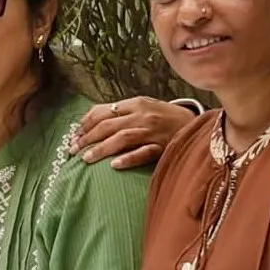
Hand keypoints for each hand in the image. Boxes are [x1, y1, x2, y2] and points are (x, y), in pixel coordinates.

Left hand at [66, 97, 199, 171]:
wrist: (197, 125)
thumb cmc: (166, 117)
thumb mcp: (145, 106)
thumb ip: (123, 111)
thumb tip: (93, 117)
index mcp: (137, 103)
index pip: (105, 111)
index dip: (86, 123)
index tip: (74, 135)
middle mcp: (143, 116)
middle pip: (109, 125)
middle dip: (88, 137)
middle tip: (73, 149)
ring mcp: (153, 132)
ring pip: (122, 138)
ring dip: (102, 148)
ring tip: (86, 159)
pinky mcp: (162, 147)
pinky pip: (143, 153)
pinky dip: (128, 158)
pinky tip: (114, 165)